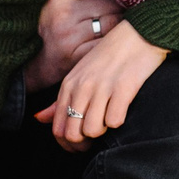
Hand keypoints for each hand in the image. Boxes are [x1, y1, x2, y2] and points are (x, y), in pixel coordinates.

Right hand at [23, 0, 122, 94]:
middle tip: (133, 10)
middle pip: (111, 4)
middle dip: (124, 7)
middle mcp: (64, 14)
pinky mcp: (78, 55)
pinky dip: (115, 41)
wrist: (35, 60)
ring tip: (126, 24)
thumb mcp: (61, 0)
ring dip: (123, 24)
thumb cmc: (53, 26)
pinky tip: (117, 40)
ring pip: (113, 23)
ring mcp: (71, 36)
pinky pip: (108, 43)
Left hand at [44, 21, 168, 150]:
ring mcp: (102, 87)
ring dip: (104, 132)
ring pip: (92, 130)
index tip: (83, 144)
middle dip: (86, 144)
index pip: (58, 129)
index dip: (69, 144)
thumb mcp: (80, 75)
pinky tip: (123, 109)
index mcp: (69, 85)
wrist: (140, 33)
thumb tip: (39, 119)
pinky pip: (115, 121)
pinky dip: (120, 121)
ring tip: (111, 118)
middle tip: (99, 138)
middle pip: (73, 134)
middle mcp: (82, 86)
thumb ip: (60, 100)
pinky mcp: (123, 87)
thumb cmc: (110, 56)